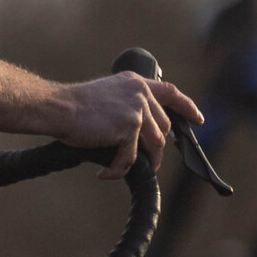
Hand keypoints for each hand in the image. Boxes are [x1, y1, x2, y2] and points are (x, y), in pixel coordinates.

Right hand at [51, 73, 202, 178]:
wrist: (59, 108)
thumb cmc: (74, 106)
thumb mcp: (108, 96)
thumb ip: (127, 106)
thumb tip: (141, 134)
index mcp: (134, 83)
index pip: (170, 92)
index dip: (187, 107)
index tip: (198, 119)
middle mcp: (139, 93)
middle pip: (163, 127)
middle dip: (157, 149)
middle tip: (148, 163)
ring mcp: (136, 110)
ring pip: (153, 145)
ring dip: (140, 161)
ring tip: (120, 168)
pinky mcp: (129, 127)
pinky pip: (132, 158)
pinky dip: (118, 169)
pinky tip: (104, 174)